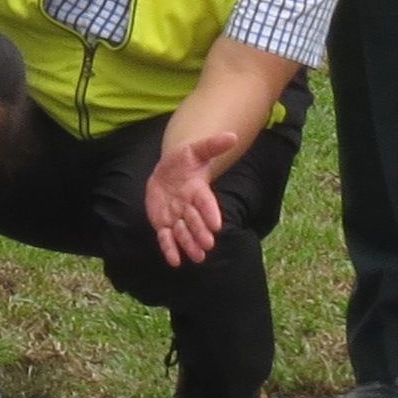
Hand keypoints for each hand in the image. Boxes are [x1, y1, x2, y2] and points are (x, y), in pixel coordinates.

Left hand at [140, 130, 240, 266]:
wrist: (169, 170)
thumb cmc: (185, 160)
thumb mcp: (196, 149)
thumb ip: (213, 145)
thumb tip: (233, 136)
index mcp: (198, 190)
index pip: (206, 202)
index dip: (210, 213)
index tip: (217, 225)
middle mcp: (189, 206)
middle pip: (195, 221)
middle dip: (200, 232)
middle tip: (208, 244)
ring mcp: (176, 216)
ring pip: (182, 232)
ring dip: (189, 244)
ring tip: (197, 256)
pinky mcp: (164, 223)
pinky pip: (166, 238)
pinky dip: (170, 249)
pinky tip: (174, 261)